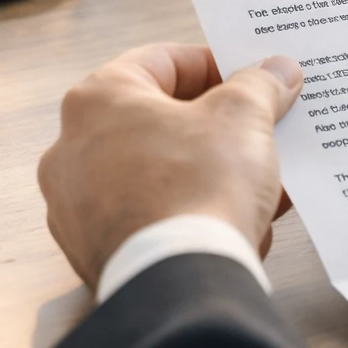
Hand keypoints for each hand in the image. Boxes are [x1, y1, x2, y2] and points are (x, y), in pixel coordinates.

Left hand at [38, 44, 302, 288]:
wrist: (182, 286)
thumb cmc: (199, 190)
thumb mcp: (243, 119)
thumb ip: (260, 85)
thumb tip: (276, 70)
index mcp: (97, 101)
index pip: (162, 61)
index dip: (215, 65)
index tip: (251, 79)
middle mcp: (71, 150)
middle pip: (158, 121)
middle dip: (216, 127)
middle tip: (258, 130)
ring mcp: (77, 207)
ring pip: (156, 175)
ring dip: (207, 174)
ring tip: (258, 184)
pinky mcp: (93, 252)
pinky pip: (149, 220)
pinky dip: (188, 217)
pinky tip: (235, 225)